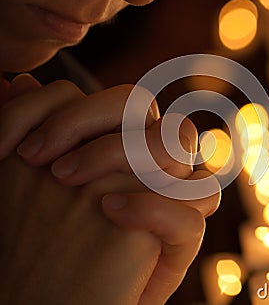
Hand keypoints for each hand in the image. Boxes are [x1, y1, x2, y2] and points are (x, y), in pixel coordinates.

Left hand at [0, 74, 219, 303]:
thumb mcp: (21, 180)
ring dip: (123, 150)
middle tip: (44, 162)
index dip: (71, 108)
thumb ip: (25, 127)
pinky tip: (111, 212)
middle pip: (147, 107)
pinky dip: (155, 205)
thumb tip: (21, 82)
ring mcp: (170, 196)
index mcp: (123, 144)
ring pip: (181, 140)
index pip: (120, 99)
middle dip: (91, 120)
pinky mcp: (180, 238)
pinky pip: (194, 207)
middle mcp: (149, 163)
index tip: (16, 146)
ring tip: (67, 181)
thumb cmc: (36, 242)